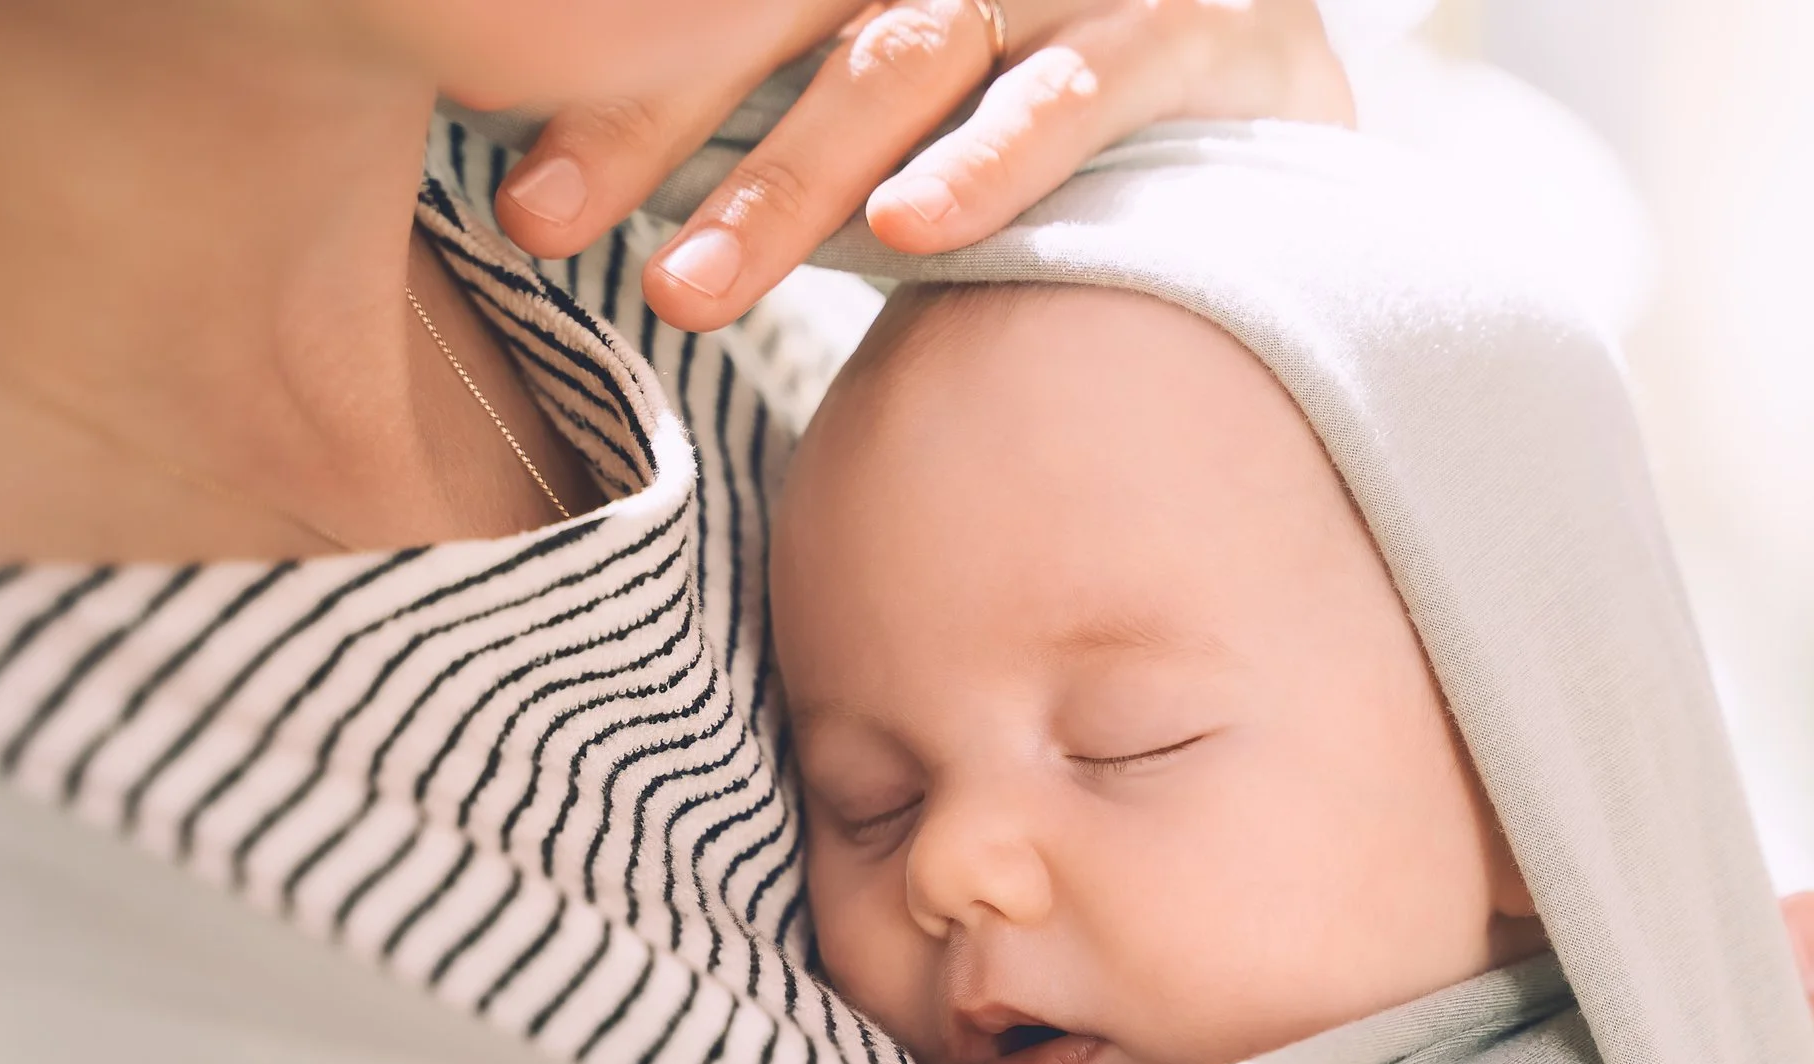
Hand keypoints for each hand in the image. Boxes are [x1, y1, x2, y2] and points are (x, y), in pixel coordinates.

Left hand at [487, 0, 1352, 331]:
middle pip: (784, 9)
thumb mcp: (930, 102)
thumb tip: (623, 202)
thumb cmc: (1081, 120)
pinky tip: (912, 234)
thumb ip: (811, 117)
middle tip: (545, 223)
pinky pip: (1083, 92)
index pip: (732, 8)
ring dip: (793, 173)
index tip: (519, 195)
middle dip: (656, 120)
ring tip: (694, 286)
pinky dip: (994, 162)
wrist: (1294, 96)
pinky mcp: (1199, 26)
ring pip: (908, 51)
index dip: (619, 88)